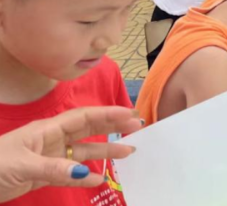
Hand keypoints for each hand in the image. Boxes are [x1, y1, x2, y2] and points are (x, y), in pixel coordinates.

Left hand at [0, 106, 141, 201]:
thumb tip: (86, 174)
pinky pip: (71, 173)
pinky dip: (85, 175)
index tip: (130, 114)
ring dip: (105, 151)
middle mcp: (52, 140)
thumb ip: (55, 169)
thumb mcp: (23, 165)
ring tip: (129, 151)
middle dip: (112, 127)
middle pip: (88, 129)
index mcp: (47, 129)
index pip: (84, 117)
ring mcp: (49, 157)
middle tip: (138, 127)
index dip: (108, 114)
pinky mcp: (44, 174)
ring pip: (83, 151)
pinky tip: (100, 178)